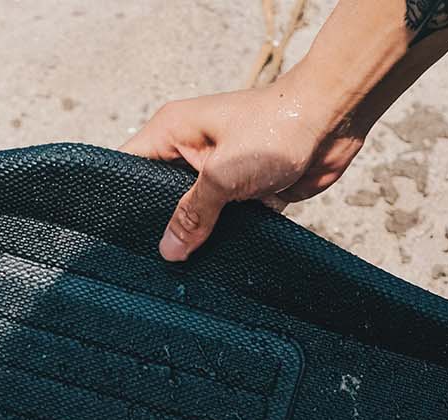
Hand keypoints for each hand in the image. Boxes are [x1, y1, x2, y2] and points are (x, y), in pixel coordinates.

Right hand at [121, 76, 365, 260]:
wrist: (333, 121)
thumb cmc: (276, 127)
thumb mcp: (223, 174)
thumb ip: (192, 214)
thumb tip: (169, 250)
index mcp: (172, 132)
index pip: (127, 167)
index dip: (119, 199)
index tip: (114, 237)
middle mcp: (189, 150)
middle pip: (158, 197)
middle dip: (159, 226)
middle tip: (149, 263)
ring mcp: (217, 172)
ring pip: (193, 214)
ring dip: (194, 236)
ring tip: (179, 270)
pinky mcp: (243, 190)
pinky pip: (222, 222)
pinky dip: (221, 239)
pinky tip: (213, 263)